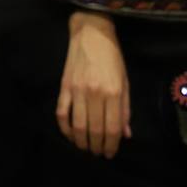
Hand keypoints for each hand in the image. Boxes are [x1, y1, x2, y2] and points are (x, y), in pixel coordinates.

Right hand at [57, 11, 130, 157]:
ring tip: (85, 148)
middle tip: (98, 153)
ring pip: (77, 126)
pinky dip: (64, 128)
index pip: (112, 128)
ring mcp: (77, 90)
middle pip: (94, 130)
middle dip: (97, 147)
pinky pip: (61, 114)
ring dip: (81, 142)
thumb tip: (125, 134)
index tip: (110, 153)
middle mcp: (94, 93)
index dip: (111, 145)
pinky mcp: (64, 87)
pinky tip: (70, 135)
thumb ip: (125, 108)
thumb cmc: (112, 57)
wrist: (91, 33)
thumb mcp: (125, 81)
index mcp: (113, 92)